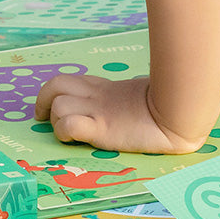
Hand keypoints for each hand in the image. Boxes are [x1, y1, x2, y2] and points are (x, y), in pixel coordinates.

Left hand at [34, 74, 206, 154]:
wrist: (178, 114)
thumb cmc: (165, 107)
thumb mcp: (136, 96)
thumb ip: (121, 97)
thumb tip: (122, 104)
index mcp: (102, 88)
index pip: (67, 80)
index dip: (52, 91)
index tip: (50, 106)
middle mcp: (95, 97)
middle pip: (54, 85)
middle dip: (42, 100)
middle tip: (42, 117)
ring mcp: (97, 112)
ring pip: (58, 105)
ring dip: (55, 119)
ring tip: (65, 131)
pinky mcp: (102, 130)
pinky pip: (69, 126)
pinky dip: (64, 132)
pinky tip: (73, 138)